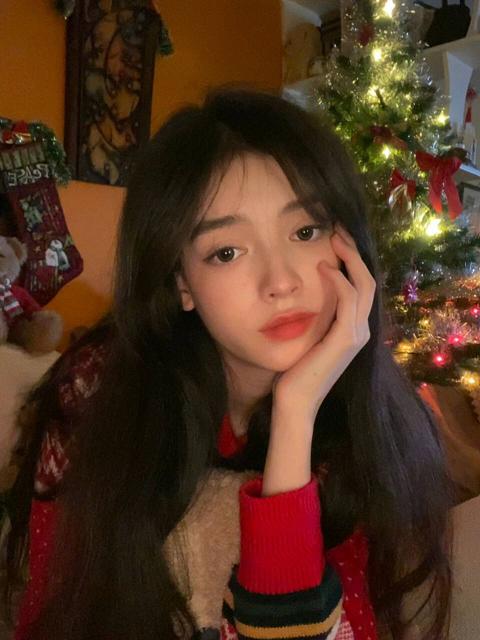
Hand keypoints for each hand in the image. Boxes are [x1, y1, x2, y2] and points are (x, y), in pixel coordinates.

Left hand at [272, 223, 376, 423]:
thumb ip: (315, 318)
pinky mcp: (346, 338)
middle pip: (368, 280)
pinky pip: (349, 299)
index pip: (361, 286)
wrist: (295, 402)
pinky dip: (339, 279)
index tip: (335, 239)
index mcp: (353, 328)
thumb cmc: (295, 372)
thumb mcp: (308, 337)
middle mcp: (361, 329)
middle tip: (338, 230)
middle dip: (354, 253)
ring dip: (349, 258)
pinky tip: (324, 266)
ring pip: (364, 285)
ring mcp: (357, 334)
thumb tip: (304, 296)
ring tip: (333, 238)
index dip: (352, 261)